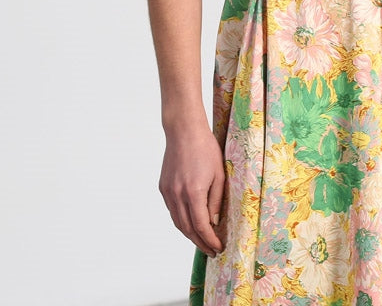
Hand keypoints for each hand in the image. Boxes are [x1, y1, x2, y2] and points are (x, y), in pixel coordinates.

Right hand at [159, 125, 225, 255]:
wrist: (184, 131)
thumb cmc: (205, 149)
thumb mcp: (219, 175)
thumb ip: (216, 201)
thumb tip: (213, 222)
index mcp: (193, 192)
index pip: (201, 226)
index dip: (210, 240)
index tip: (218, 247)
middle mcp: (177, 194)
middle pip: (187, 229)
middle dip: (200, 243)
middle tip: (211, 251)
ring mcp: (168, 190)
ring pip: (177, 221)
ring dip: (189, 235)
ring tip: (201, 241)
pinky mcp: (163, 186)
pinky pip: (172, 210)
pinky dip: (181, 220)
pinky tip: (190, 223)